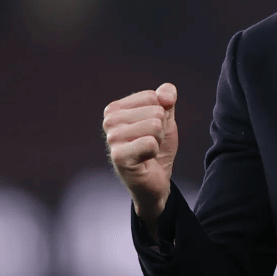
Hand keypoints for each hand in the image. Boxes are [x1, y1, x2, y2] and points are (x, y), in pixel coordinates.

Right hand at [103, 83, 178, 223]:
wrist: (156, 180)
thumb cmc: (156, 148)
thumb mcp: (165, 119)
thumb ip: (167, 99)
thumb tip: (166, 94)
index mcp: (116, 108)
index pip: (153, 97)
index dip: (162, 115)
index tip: (152, 131)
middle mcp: (109, 121)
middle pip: (156, 111)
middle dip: (161, 130)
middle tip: (151, 144)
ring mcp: (112, 138)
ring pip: (155, 126)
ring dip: (158, 141)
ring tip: (147, 151)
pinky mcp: (118, 156)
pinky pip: (150, 143)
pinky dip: (154, 152)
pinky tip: (145, 160)